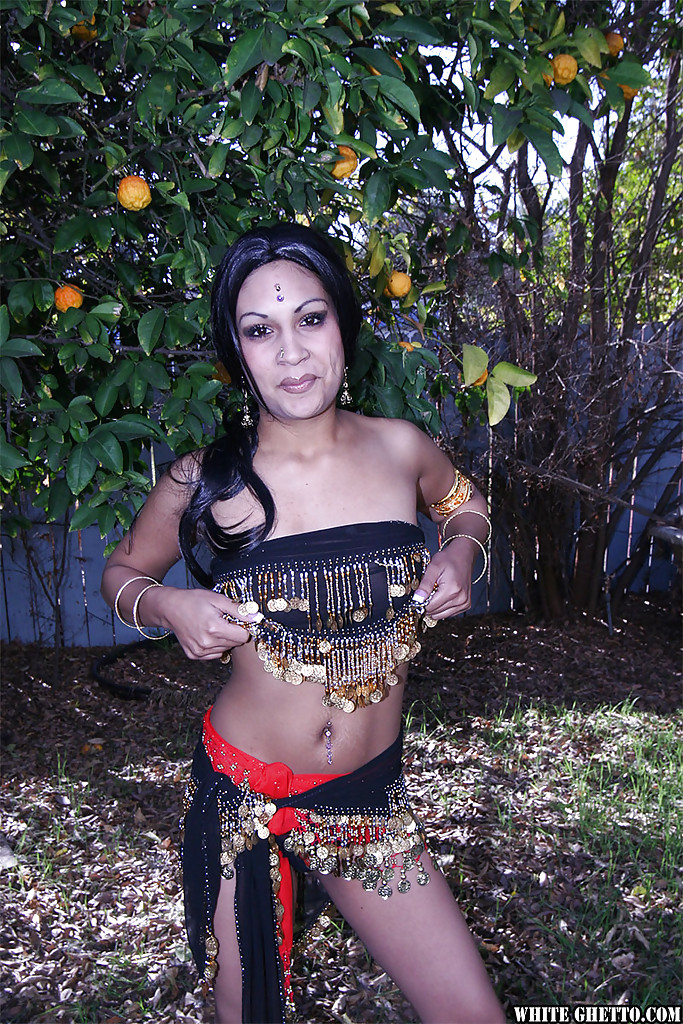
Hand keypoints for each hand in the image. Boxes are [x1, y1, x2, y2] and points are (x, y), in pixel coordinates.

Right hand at [143, 585, 262, 660]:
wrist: (170, 608)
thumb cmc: (194, 600)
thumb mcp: (218, 599)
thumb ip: (239, 610)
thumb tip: (257, 618)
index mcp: (214, 628)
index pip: (244, 636)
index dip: (243, 626)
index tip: (237, 618)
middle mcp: (207, 643)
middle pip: (236, 643)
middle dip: (234, 632)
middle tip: (224, 620)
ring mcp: (200, 651)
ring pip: (226, 649)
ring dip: (225, 639)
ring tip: (214, 625)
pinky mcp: (194, 655)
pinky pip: (215, 654)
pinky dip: (215, 646)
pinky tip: (207, 634)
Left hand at [412, 539, 475, 618]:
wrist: (463, 555)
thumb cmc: (449, 559)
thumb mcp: (433, 567)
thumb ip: (425, 584)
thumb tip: (417, 599)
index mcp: (452, 590)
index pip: (430, 607)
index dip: (420, 603)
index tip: (417, 596)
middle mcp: (460, 599)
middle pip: (435, 613)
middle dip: (427, 604)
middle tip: (426, 592)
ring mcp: (464, 603)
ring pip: (441, 615)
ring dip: (435, 606)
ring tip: (435, 592)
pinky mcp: (466, 605)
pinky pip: (449, 613)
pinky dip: (443, 607)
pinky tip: (442, 595)